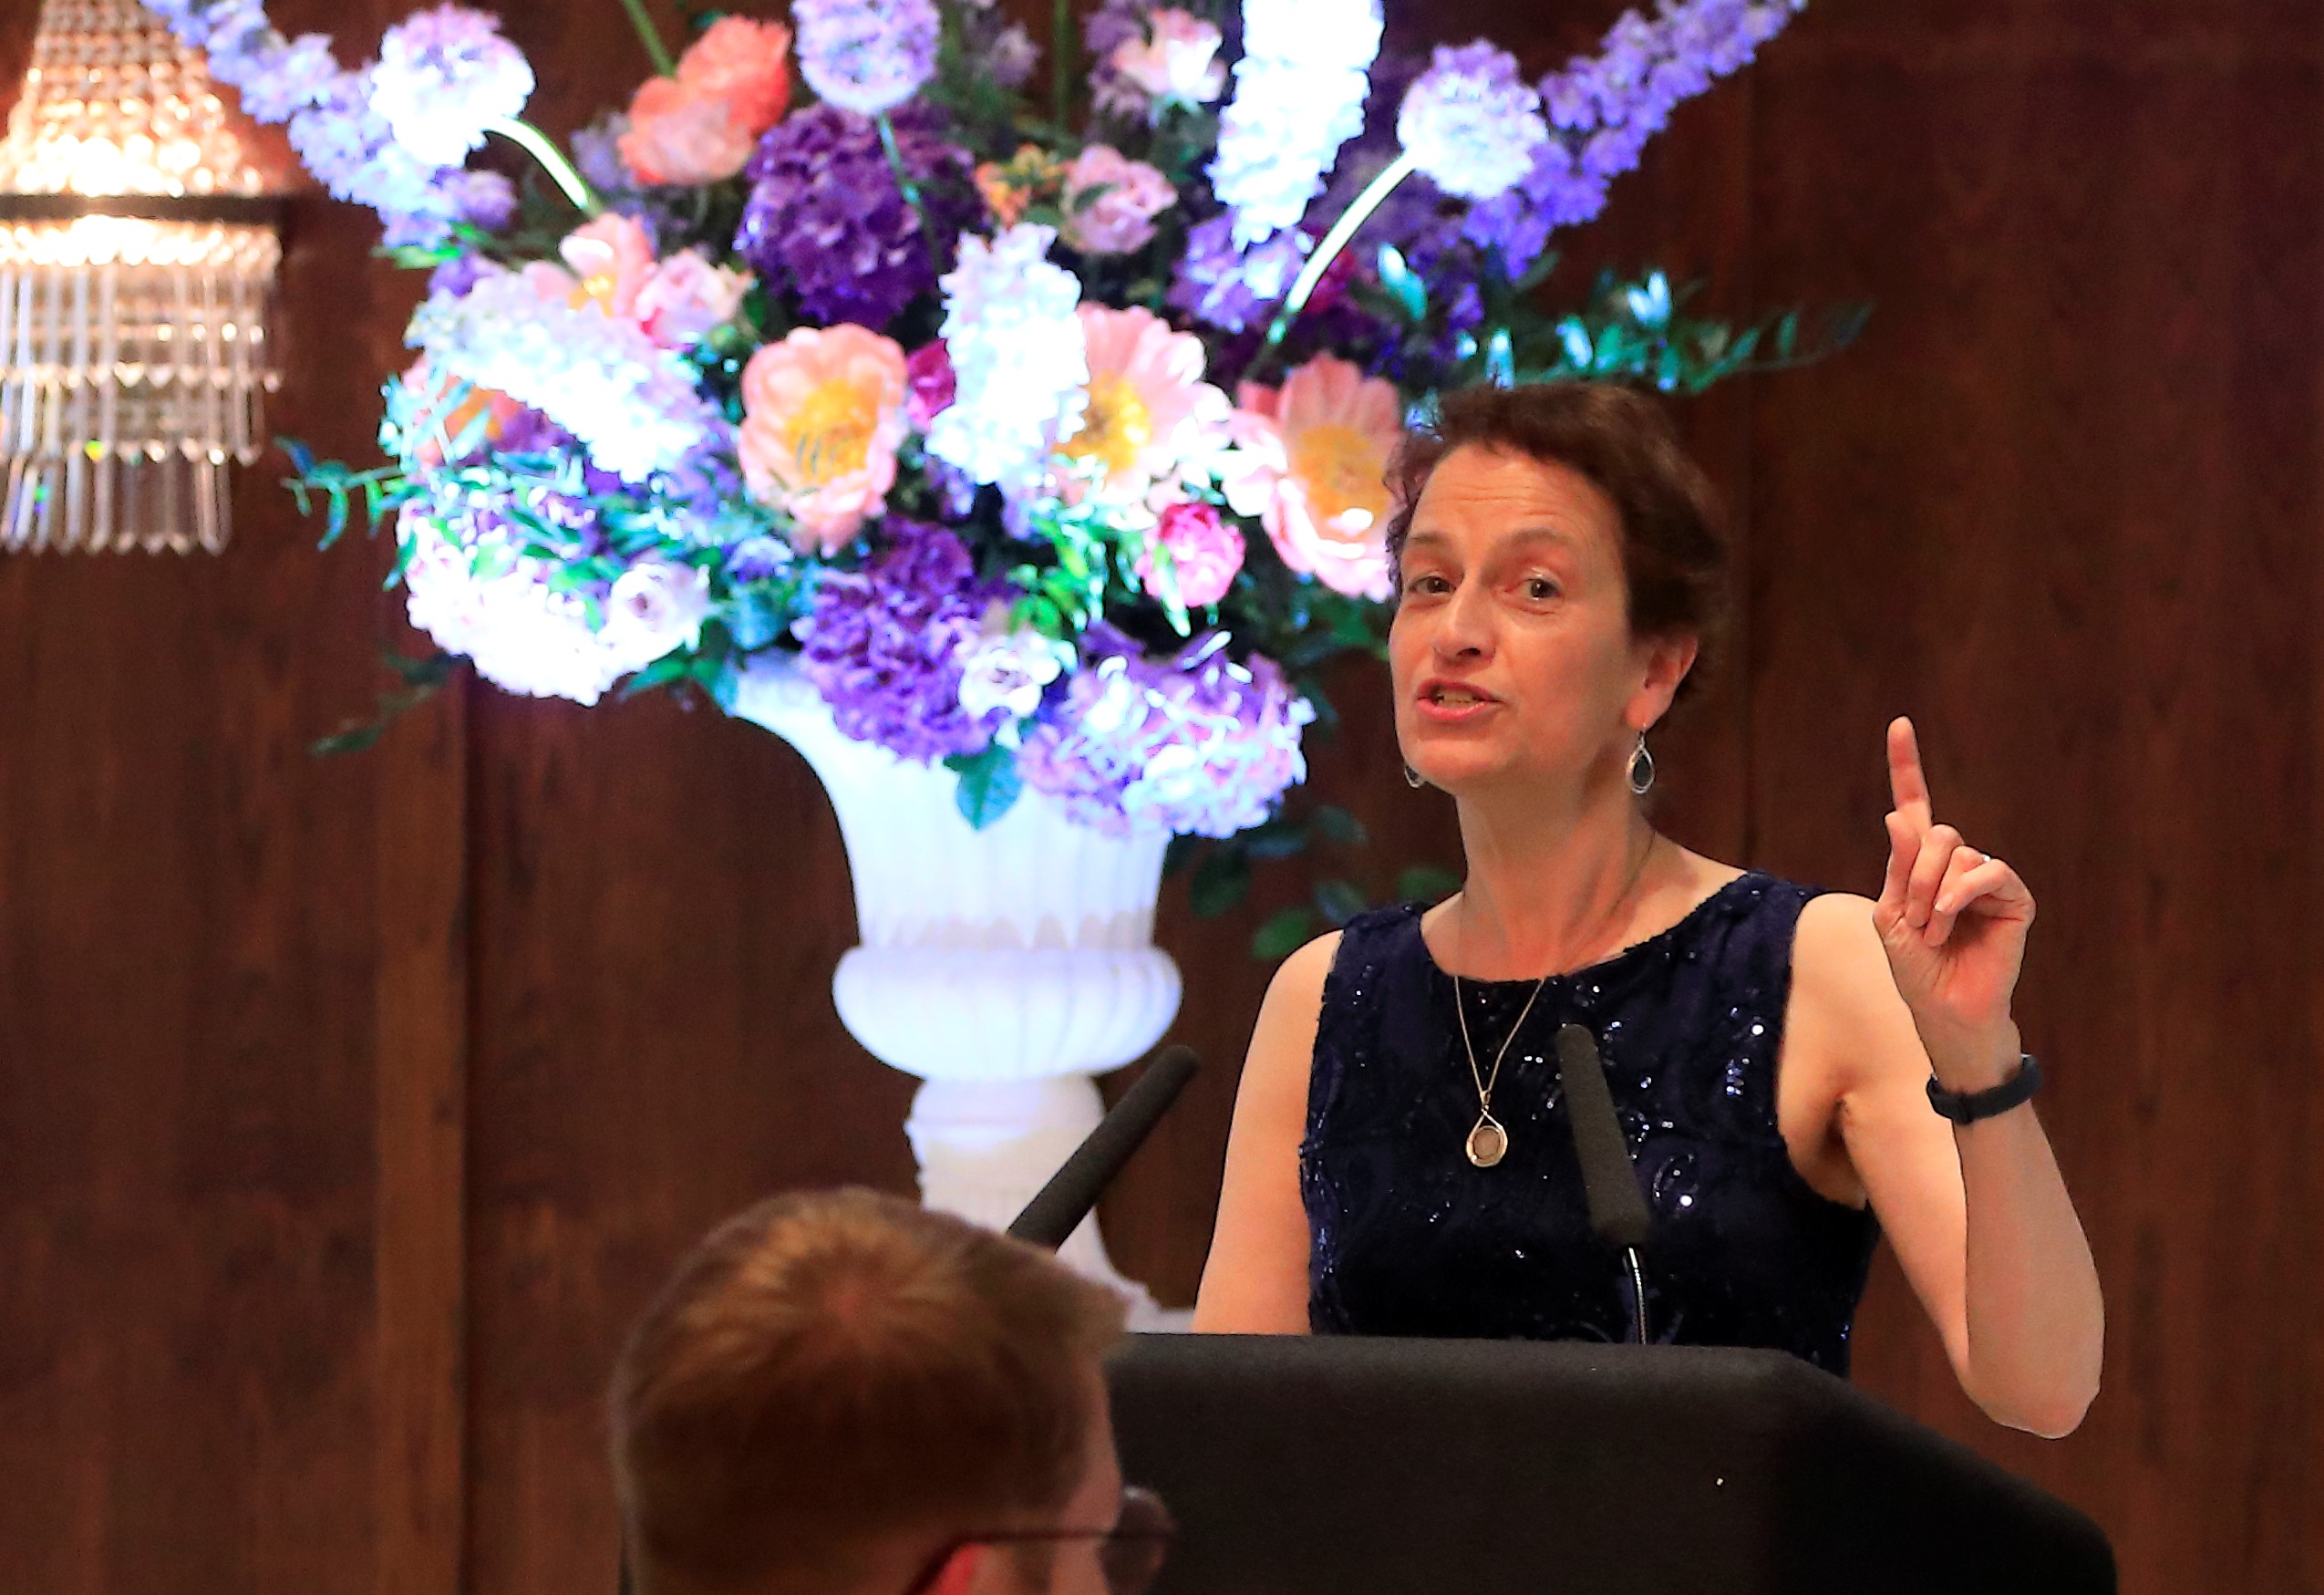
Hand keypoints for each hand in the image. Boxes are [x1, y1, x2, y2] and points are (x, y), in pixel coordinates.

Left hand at [1874, 717, 2035, 1087]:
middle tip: (1912, 920)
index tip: (1899, 724)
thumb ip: (1898, 866)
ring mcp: (1987, 879)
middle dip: (1913, 876)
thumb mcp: (1891, 914)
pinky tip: (1948, 920)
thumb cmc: (1915, 967)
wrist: (1944, 1009)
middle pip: (1934, 833)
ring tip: (1932, 931)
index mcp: (1920, 864)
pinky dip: (1959, 895)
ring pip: (1956, 852)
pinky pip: (1988, 871)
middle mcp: (1956, 864)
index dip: (1907, 765)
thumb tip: (1898, 815)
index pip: (1915, 806)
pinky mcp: (2014, 898)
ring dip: (1930, 894)